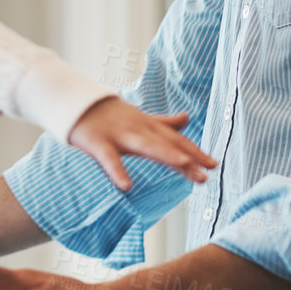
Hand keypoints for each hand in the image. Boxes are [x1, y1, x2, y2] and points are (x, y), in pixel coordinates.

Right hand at [67, 97, 215, 190]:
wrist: (76, 103)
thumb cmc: (109, 114)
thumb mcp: (140, 118)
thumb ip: (163, 122)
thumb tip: (187, 118)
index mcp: (147, 126)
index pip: (175, 139)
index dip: (195, 151)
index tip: (213, 164)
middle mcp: (137, 129)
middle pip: (167, 143)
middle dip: (188, 156)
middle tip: (208, 171)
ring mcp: (118, 135)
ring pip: (145, 145)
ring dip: (166, 153)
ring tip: (185, 165)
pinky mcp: (98, 143)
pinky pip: (109, 159)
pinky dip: (118, 171)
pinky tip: (127, 186)